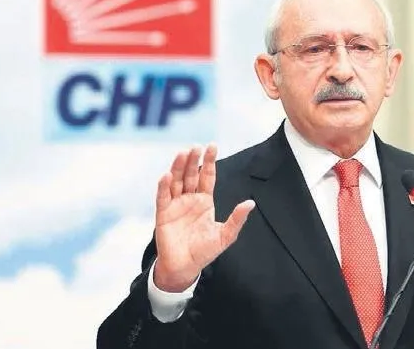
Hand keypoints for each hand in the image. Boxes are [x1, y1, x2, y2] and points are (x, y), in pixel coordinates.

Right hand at [153, 144, 254, 291]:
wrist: (185, 267)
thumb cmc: (204, 251)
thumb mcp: (225, 235)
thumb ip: (236, 219)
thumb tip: (251, 203)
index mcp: (204, 201)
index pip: (207, 176)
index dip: (210, 162)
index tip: (212, 146)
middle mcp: (189, 199)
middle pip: (191, 174)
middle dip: (193, 160)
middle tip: (196, 146)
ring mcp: (175, 204)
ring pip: (176, 181)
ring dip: (178, 167)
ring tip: (182, 153)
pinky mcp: (163, 213)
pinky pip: (163, 196)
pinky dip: (164, 185)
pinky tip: (167, 175)